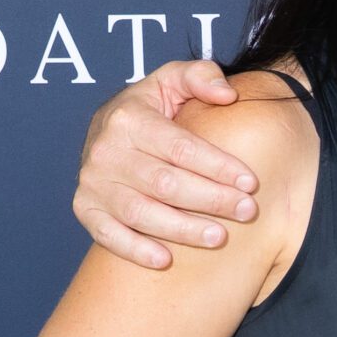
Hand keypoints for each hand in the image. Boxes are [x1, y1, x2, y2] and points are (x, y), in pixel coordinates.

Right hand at [75, 61, 257, 268]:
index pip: (181, 148)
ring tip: (219, 237)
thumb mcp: (172, 81)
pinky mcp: (85, 208)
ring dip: (182, 229)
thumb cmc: (151, 108)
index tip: (251, 182)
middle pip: (166, 184)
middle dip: (211, 200)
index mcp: (129, 118)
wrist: (106, 130)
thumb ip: (201, 76)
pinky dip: (135, 249)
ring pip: (141, 213)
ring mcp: (92, 182)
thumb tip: (226, 95)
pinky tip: (166, 260)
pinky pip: (108, 236)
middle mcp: (105, 151)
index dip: (218, 167)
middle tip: (247, 211)